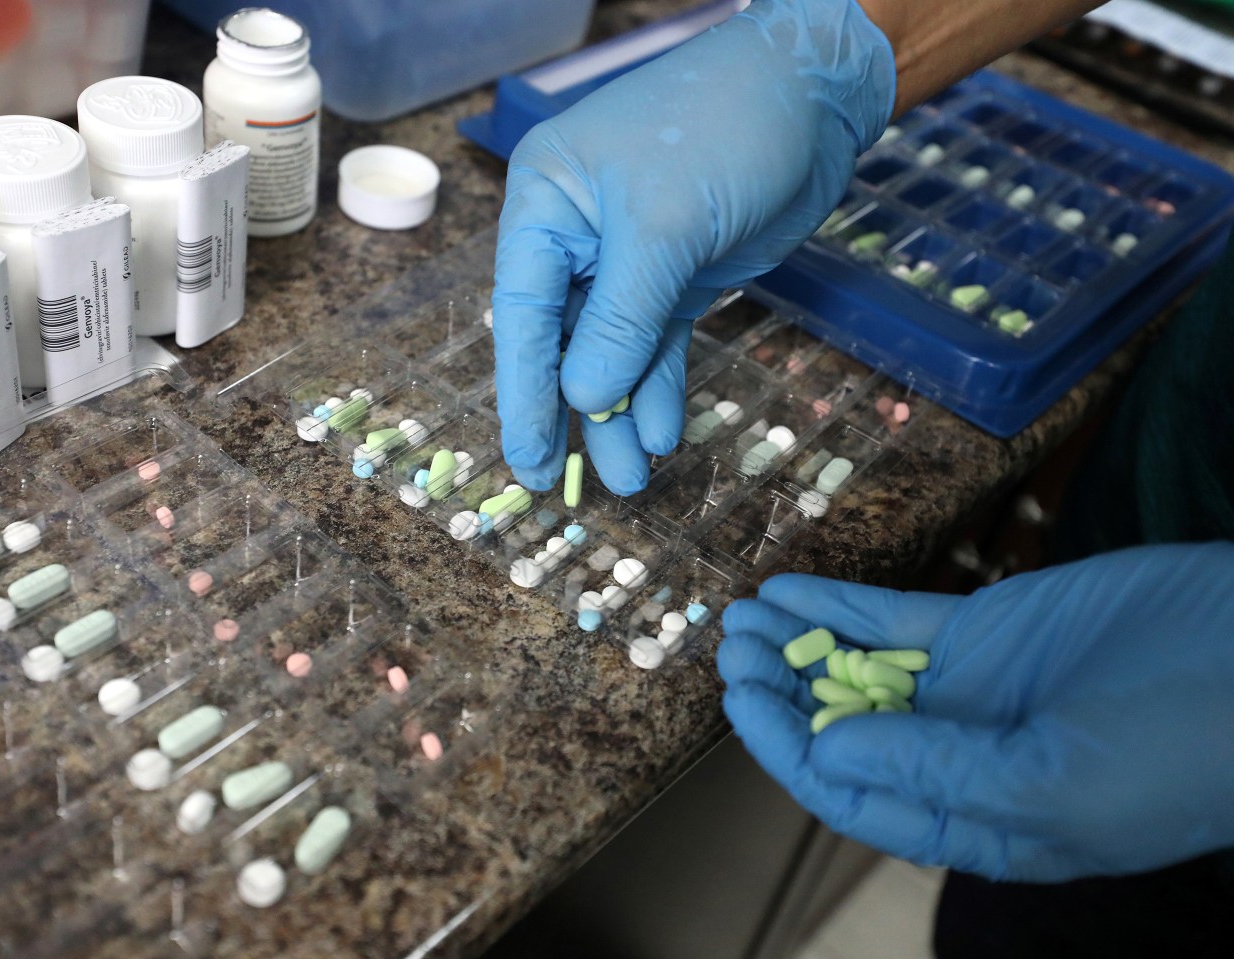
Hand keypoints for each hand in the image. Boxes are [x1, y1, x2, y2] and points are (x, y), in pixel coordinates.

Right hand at [491, 0, 894, 493]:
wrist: (816, 92)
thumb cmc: (721, 130)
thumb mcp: (664, 226)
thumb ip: (620, 319)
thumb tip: (585, 399)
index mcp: (546, 204)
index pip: (522, 311)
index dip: (522, 390)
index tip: (526, 456)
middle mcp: (577, 236)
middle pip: (560, 341)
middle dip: (570, 414)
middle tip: (562, 486)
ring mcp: (629, 261)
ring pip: (612, 353)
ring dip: (620, 414)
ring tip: (631, 479)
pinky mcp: (678, 278)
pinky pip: (658, 345)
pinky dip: (660, 388)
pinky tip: (664, 433)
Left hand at [718, 543, 1233, 881]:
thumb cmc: (1180, 753)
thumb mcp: (1053, 783)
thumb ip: (935, 770)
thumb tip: (828, 750)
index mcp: (974, 819)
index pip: (856, 794)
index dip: (789, 751)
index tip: (739, 701)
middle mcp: (957, 756)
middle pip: (843, 727)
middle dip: (782, 692)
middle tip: (732, 648)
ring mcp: (969, 689)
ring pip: (858, 667)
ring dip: (798, 643)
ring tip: (743, 615)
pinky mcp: (987, 629)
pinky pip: (896, 615)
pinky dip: (842, 602)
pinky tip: (790, 589)